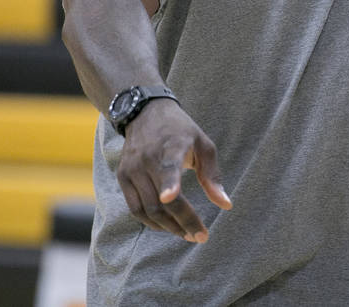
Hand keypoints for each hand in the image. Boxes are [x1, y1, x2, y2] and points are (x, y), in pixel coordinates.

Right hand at [115, 99, 231, 241]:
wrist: (145, 113)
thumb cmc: (182, 131)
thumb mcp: (204, 145)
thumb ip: (212, 176)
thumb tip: (226, 206)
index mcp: (171, 145)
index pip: (168, 166)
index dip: (169, 182)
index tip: (169, 197)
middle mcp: (147, 158)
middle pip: (161, 200)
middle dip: (182, 222)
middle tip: (200, 236)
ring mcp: (131, 169)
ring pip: (147, 209)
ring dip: (168, 227)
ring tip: (188, 235)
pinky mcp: (122, 177)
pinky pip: (135, 208)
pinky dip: (151, 222)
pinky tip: (167, 226)